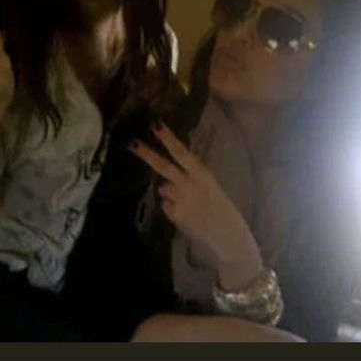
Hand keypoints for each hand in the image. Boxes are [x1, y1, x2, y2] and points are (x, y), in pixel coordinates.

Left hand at [130, 121, 263, 290]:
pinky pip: (165, 205)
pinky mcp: (175, 215)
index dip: (168, 139)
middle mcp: (190, 185)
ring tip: (188, 203)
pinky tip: (186, 214)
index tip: (155, 125)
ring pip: (163, 188)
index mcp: (203, 174)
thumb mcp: (210, 186)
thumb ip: (191, 178)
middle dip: (147, 154)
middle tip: (132, 143)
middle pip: (164, 167)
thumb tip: (167, 178)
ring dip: (169, 193)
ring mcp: (181, 200)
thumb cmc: (220, 208)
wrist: (228, 235)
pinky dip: (172, 208)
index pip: (182, 153)